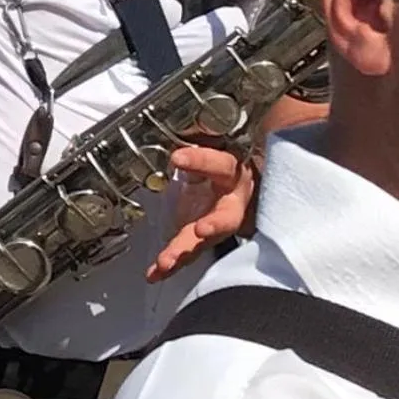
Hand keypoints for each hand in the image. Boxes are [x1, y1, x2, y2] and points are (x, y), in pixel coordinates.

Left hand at [145, 145, 256, 282]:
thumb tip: (177, 125)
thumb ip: (198, 147)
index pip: (220, 164)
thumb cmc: (223, 165)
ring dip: (185, 252)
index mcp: (234, 173)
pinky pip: (189, 252)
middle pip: (226, 215)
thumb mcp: (214, 150)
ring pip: (206, 241)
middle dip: (214, 225)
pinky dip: (171, 264)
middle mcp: (232, 202)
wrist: (243, 187)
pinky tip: (155, 273)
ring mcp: (219, 224)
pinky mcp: (205, 239)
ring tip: (165, 262)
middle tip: (201, 230)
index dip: (201, 160)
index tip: (177, 157)